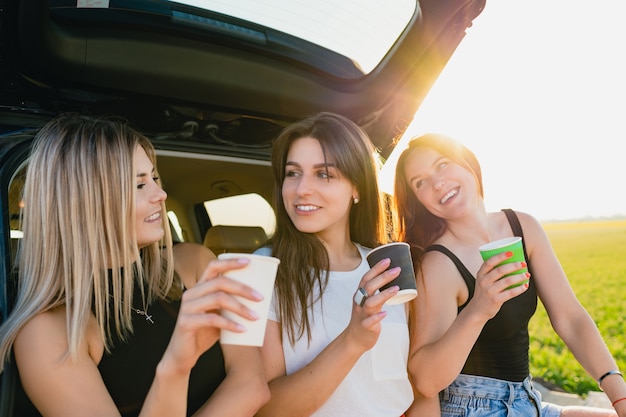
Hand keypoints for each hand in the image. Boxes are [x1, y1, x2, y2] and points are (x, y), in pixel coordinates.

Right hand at [161, 257, 263, 373]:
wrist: (183, 355)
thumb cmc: (204, 332)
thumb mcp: (219, 314)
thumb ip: (231, 305)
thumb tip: (258, 299)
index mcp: (200, 287)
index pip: (213, 266)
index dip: (230, 262)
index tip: (249, 262)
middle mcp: (192, 293)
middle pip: (220, 282)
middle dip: (242, 288)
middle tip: (260, 297)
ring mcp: (187, 307)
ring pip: (218, 299)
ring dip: (240, 307)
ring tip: (255, 316)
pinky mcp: (186, 322)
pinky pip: (211, 319)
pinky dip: (230, 324)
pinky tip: (242, 329)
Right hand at [345, 258, 400, 351]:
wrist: (355, 338)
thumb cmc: (365, 317)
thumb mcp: (368, 301)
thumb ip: (377, 291)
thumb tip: (393, 278)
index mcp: (360, 295)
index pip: (366, 278)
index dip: (376, 268)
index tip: (388, 260)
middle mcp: (360, 303)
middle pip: (369, 287)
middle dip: (383, 277)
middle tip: (397, 270)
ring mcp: (362, 314)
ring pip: (370, 303)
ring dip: (383, 295)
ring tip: (396, 289)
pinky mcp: (365, 327)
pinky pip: (370, 321)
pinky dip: (377, 317)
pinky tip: (385, 314)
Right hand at [471, 251, 529, 320]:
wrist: (477, 310)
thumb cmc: (484, 292)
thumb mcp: (483, 280)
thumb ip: (492, 272)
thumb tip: (512, 262)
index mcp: (480, 274)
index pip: (489, 262)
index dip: (500, 256)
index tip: (511, 252)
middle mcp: (484, 282)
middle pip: (500, 270)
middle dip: (513, 265)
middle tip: (523, 263)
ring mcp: (489, 291)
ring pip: (507, 281)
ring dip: (519, 277)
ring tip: (527, 274)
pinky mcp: (495, 300)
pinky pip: (510, 293)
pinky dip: (519, 289)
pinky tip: (525, 286)